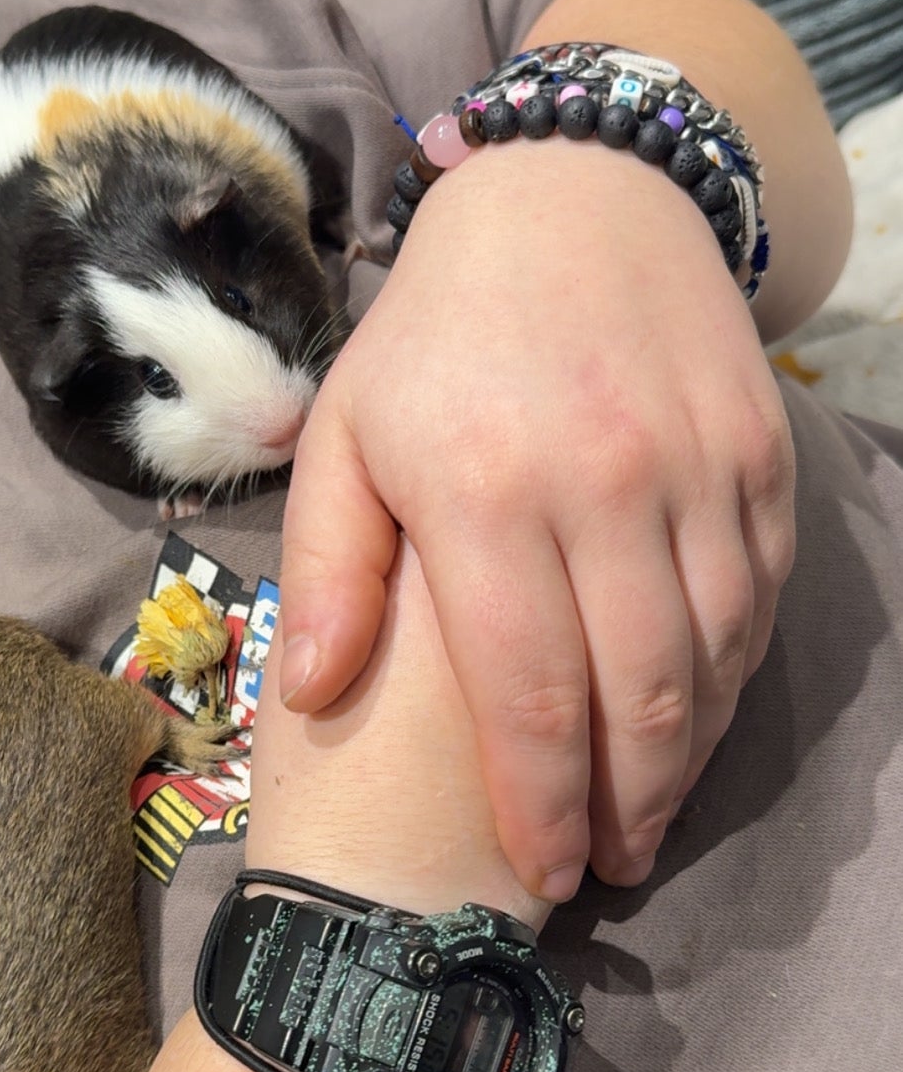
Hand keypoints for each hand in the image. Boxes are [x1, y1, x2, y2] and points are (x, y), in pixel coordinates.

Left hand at [277, 133, 795, 899]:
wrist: (573, 194)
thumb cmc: (436, 335)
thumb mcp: (344, 435)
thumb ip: (326, 572)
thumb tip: (311, 699)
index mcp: (484, 493)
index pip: (529, 697)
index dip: (540, 807)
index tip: (540, 877)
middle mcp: (605, 484)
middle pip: (638, 699)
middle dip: (623, 810)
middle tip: (604, 869)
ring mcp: (697, 467)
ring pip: (713, 660)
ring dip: (686, 758)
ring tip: (648, 815)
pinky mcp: (760, 453)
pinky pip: (760, 598)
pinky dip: (734, 675)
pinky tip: (698, 717)